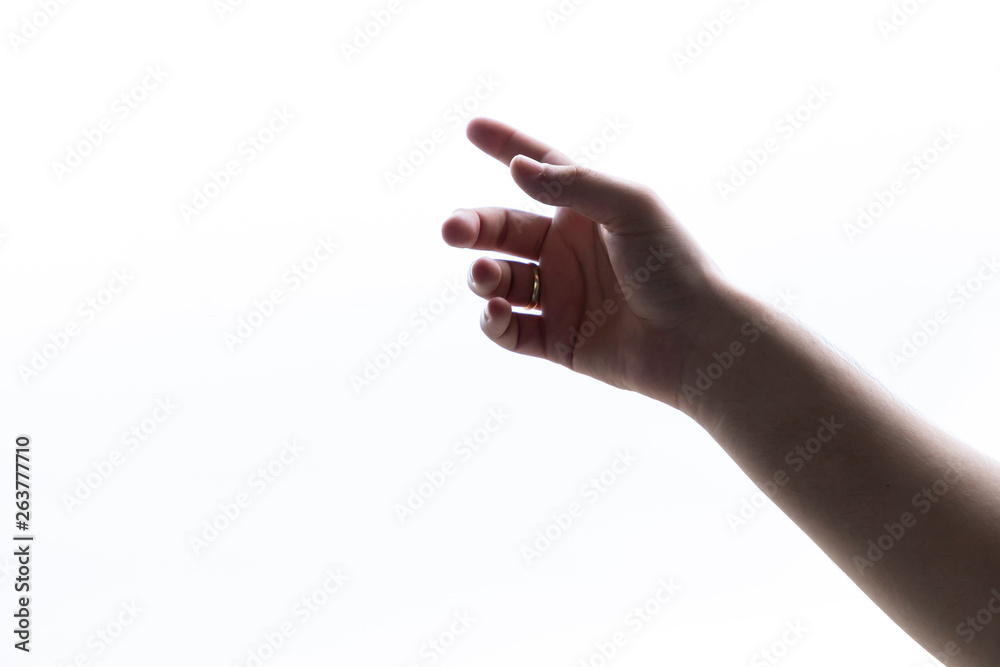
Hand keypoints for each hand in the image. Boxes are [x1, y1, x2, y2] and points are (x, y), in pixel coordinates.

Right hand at [442, 118, 728, 407]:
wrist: (698, 341)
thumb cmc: (674, 266)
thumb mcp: (630, 208)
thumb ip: (573, 185)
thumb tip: (518, 167)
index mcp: (587, 213)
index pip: (539, 171)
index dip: (506, 148)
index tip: (472, 128)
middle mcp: (569, 251)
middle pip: (504, 230)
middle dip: (473, 226)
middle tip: (451, 229)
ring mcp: (562, 297)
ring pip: (500, 279)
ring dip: (482, 275)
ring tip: (486, 277)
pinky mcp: (558, 341)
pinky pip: (510, 330)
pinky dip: (494, 320)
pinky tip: (495, 310)